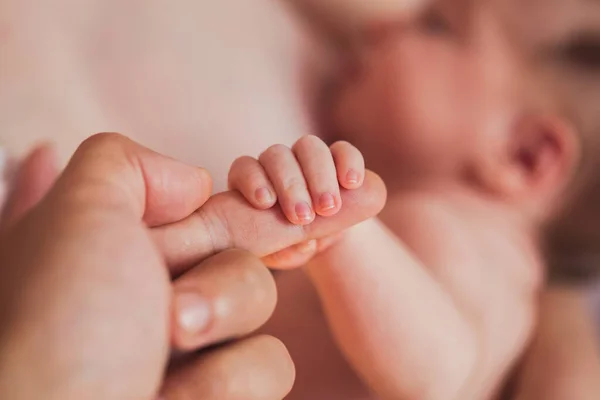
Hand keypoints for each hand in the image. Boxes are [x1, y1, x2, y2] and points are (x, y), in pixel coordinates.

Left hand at [0, 134, 385, 399]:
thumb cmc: (57, 332)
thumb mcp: (77, 212)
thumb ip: (127, 162)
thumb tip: (195, 185)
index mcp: (119, 246)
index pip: (202, 207)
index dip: (242, 206)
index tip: (281, 204)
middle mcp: (153, 291)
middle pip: (241, 250)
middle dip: (218, 278)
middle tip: (170, 311)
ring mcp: (189, 346)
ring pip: (261, 302)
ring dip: (223, 325)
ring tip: (167, 355)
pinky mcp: (220, 391)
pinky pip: (270, 365)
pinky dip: (228, 382)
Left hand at [227, 135, 366, 266]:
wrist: (321, 237)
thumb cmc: (288, 246)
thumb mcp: (282, 255)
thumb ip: (285, 254)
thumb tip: (304, 245)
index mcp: (254, 181)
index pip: (245, 168)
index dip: (253, 181)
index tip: (266, 204)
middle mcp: (277, 163)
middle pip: (278, 156)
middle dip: (291, 186)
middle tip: (303, 217)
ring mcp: (307, 157)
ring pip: (309, 147)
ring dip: (319, 176)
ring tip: (328, 207)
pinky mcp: (338, 158)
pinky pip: (343, 150)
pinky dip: (348, 162)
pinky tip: (352, 184)